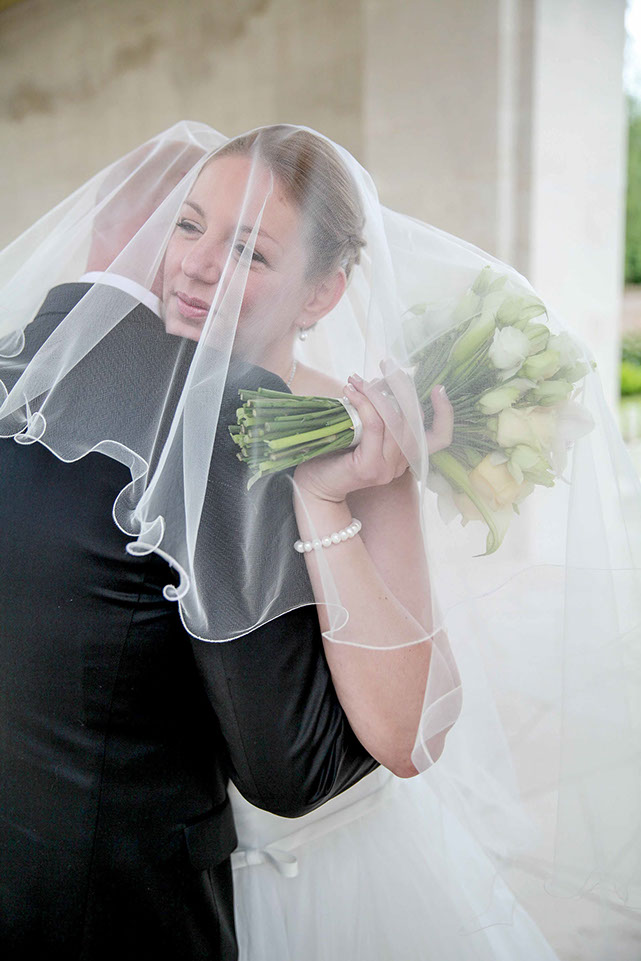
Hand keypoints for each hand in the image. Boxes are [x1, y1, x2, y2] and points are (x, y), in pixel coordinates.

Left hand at [293, 374, 452, 503]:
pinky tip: (350, 391)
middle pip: (414, 419)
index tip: (439, 388)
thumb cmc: (332, 455)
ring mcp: (388, 468)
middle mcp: (401, 464)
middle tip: (386, 364)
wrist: (312, 486)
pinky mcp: (371, 467)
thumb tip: (380, 380)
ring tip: (356, 379)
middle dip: (401, 386)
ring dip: (375, 392)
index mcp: (405, 456)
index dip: (445, 414)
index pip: (439, 438)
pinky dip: (364, 403)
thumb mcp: (361, 431)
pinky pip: (375, 425)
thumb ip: (377, 413)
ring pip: (394, 419)